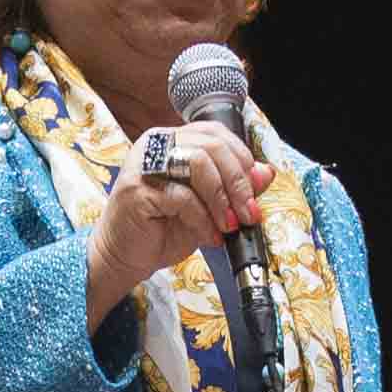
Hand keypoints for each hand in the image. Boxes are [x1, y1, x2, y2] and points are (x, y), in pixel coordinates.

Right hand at [87, 124, 267, 319]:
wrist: (124, 257)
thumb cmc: (163, 229)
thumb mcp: (208, 207)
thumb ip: (234, 187)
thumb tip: (267, 173)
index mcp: (173, 141)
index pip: (215, 134)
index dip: (242, 160)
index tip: (255, 192)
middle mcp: (156, 144)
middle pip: (211, 146)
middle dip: (238, 182)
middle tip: (248, 214)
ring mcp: (143, 164)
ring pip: (197, 164)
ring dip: (222, 199)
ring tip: (229, 226)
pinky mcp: (136, 190)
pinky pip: (182, 197)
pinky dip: (203, 220)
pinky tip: (209, 237)